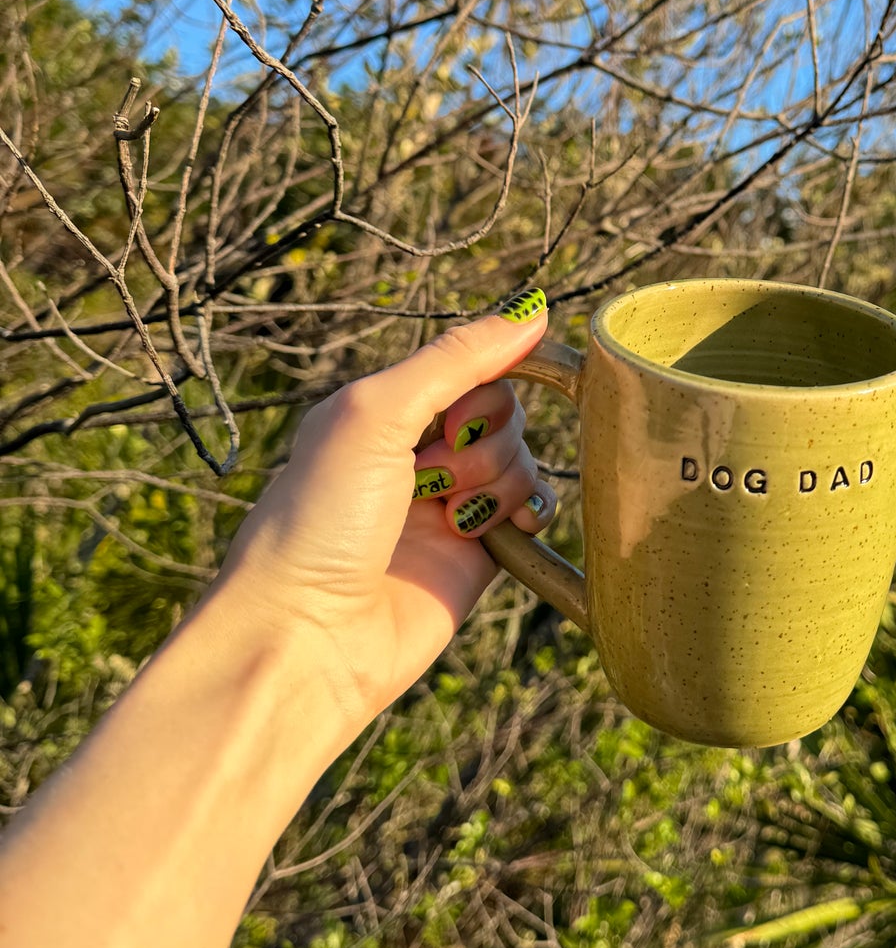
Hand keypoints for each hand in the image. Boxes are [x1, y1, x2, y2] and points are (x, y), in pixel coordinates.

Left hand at [212, 289, 557, 739]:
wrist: (308, 638)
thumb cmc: (319, 520)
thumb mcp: (376, 414)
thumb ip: (455, 359)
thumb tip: (534, 309)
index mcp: (382, 410)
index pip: (466, 364)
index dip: (485, 374)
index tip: (470, 402)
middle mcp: (416, 452)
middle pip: (501, 408)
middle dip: (480, 435)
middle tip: (431, 473)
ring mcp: (450, 504)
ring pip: (521, 457)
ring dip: (494, 478)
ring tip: (448, 515)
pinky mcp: (479, 555)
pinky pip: (534, 510)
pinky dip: (529, 510)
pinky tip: (504, 526)